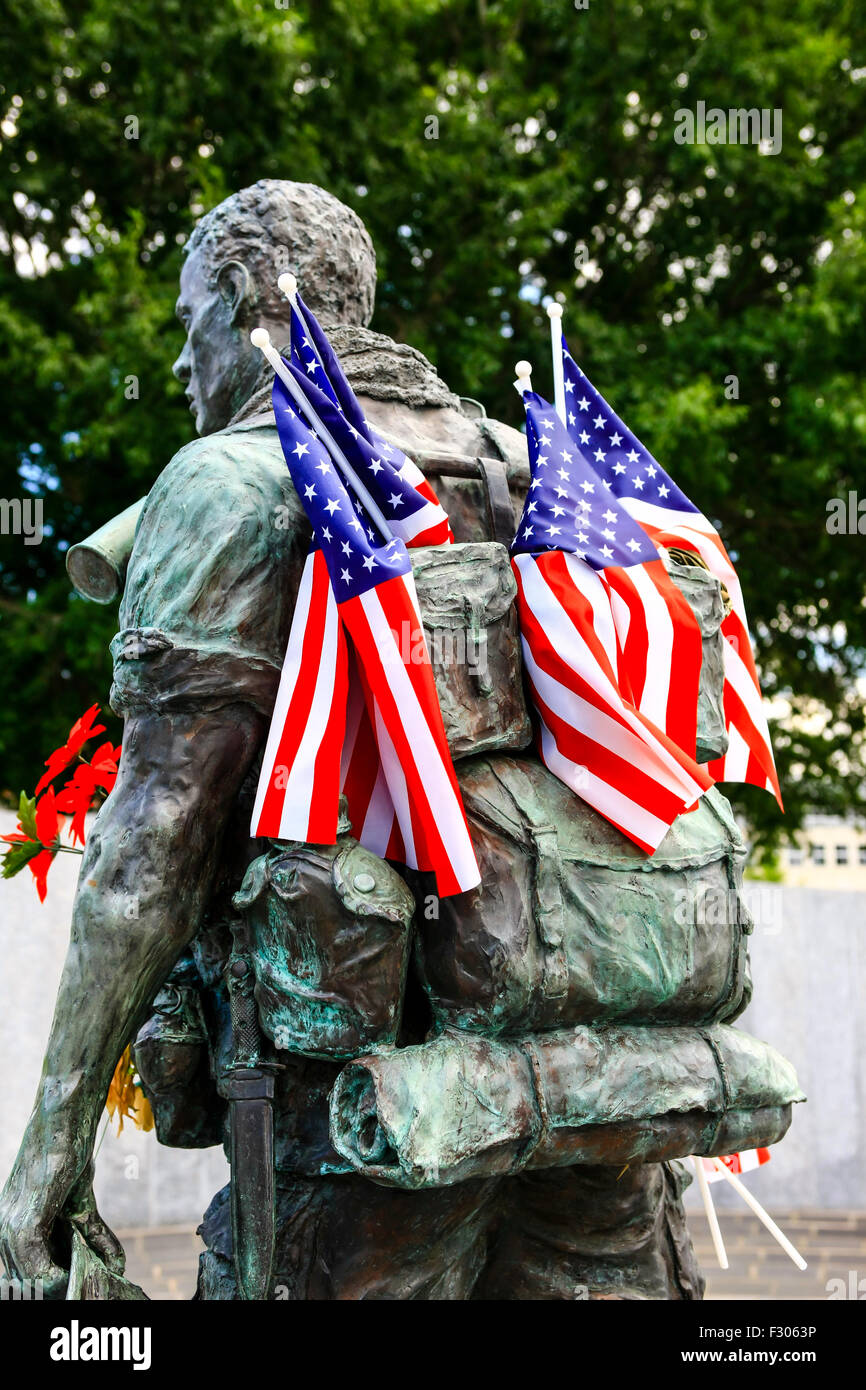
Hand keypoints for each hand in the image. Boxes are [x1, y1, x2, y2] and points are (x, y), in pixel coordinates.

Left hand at [0, 1155, 123, 1299]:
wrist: (63, 1117)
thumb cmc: (70, 1154)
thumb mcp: (80, 1203)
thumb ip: (91, 1235)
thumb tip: (115, 1266)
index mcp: (10, 1226)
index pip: (29, 1272)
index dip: (57, 1281)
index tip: (83, 1281)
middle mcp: (2, 1229)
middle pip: (30, 1280)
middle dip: (63, 1284)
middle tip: (93, 1280)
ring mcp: (10, 1227)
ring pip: (34, 1279)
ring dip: (66, 1282)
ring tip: (93, 1275)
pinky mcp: (26, 1221)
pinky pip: (40, 1266)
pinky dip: (61, 1274)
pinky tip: (82, 1269)